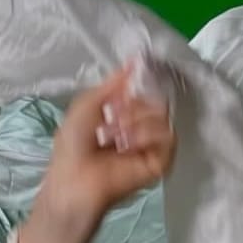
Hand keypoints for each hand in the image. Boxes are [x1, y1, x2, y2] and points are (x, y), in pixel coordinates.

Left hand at [19, 61, 176, 242]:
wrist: (74, 181)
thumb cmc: (73, 145)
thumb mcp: (87, 105)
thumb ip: (112, 84)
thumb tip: (135, 61)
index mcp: (123, 112)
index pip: (144, 88)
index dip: (140, 81)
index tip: (137, 73)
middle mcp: (141, 126)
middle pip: (156, 98)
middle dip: (133, 102)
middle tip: (113, 115)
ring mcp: (152, 144)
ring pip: (163, 115)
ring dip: (137, 119)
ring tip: (115, 135)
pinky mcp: (161, 162)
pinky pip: (169, 136)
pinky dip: (147, 135)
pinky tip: (128, 144)